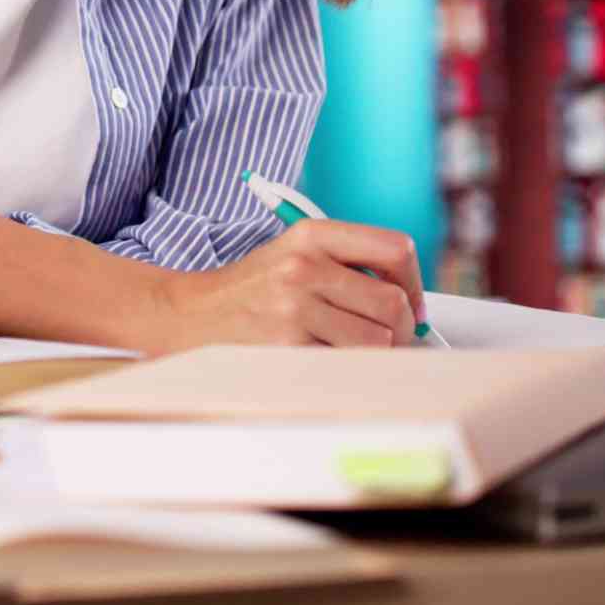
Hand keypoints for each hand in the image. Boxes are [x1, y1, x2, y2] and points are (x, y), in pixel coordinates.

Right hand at [156, 219, 422, 350]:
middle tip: (389, 338)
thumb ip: (347, 265)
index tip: (410, 303)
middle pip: (391, 302)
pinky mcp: (287, 346)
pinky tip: (328, 361)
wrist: (190, 314)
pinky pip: (346, 365)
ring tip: (354, 350)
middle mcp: (305, 266)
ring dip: (376, 353)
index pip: (394, 248)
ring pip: (377, 340)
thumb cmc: (251, 290)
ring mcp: (295, 307)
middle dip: (401, 328)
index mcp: (312, 235)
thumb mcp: (294, 254)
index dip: (413, 281)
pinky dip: (348, 369)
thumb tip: (409, 303)